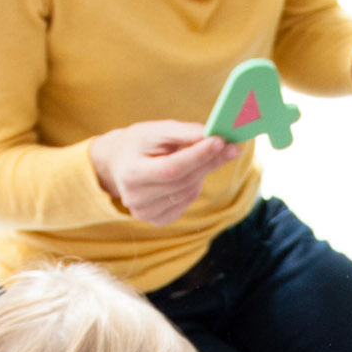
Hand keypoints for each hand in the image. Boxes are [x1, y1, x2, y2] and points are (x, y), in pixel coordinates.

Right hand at [89, 120, 238, 227]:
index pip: (171, 168)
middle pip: (183, 181)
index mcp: (131, 173)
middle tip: (232, 147)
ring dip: (202, 173)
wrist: (119, 164)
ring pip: (189, 192)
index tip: (220, 141)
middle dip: (209, 162)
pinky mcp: (157, 220)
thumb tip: (211, 134)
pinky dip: (193, 186)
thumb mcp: (155, 131)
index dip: (197, 156)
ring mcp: (146, 213)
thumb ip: (182, 132)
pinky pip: (187, 202)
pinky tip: (189, 174)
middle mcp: (136, 198)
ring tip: (202, 156)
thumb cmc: (138, 143)